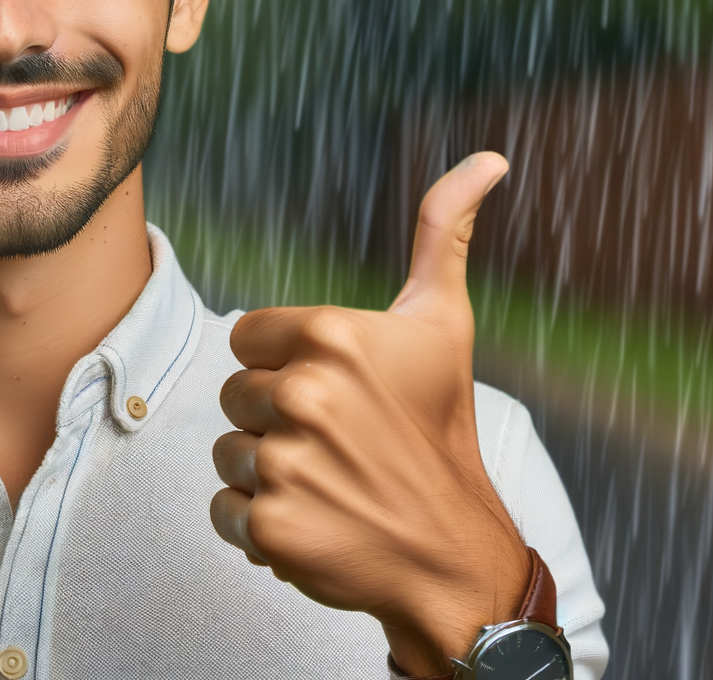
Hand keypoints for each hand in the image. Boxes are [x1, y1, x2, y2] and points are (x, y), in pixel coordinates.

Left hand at [209, 153, 529, 675]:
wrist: (455, 554)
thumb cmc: (442, 431)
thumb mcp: (445, 325)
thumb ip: (444, 233)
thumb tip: (488, 159)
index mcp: (333, 336)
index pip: (246, 337)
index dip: (285, 365)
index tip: (338, 393)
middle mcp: (306, 394)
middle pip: (235, 394)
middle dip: (277, 420)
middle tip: (341, 444)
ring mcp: (287, 463)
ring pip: (228, 451)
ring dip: (268, 473)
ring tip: (330, 483)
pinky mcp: (271, 526)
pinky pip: (223, 510)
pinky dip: (259, 526)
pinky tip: (314, 523)